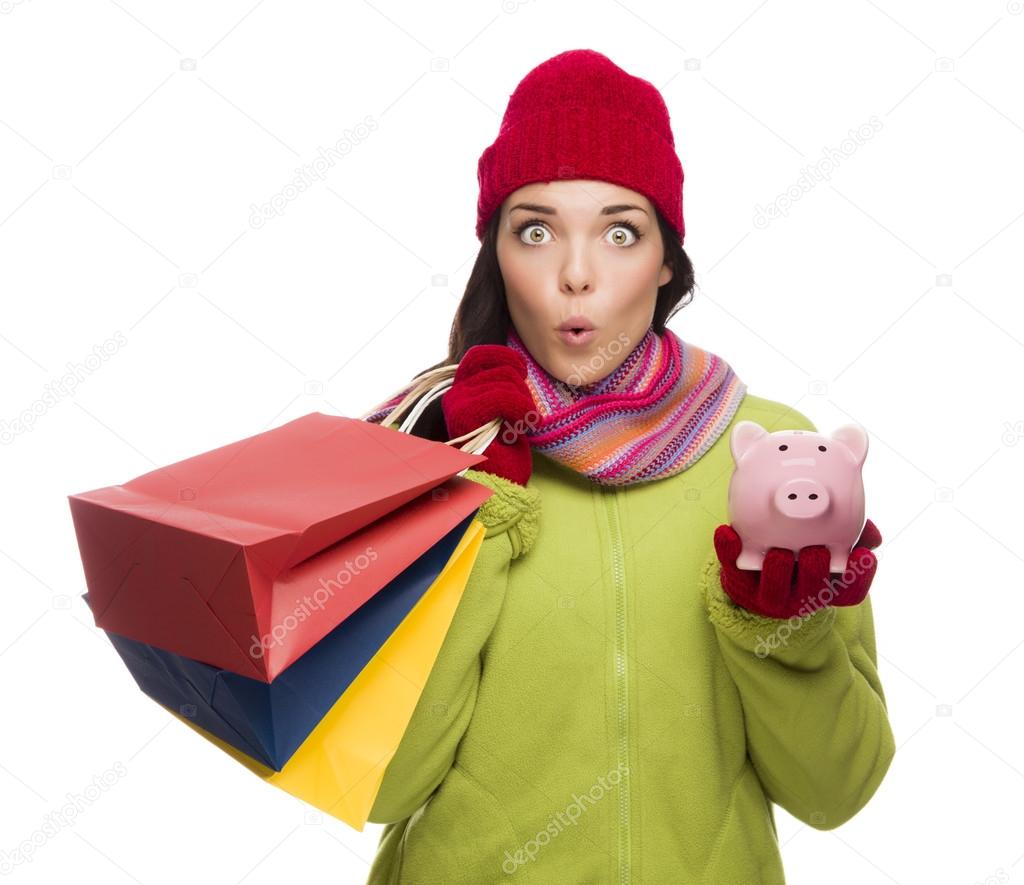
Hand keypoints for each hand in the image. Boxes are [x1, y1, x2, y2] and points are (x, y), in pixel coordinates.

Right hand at [441, 344, 534, 485]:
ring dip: (524, 401)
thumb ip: (503, 388)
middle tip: (524, 411)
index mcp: (463, 391)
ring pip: (504, 380)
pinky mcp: (465, 416)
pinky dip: (522, 408)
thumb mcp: (506, 413)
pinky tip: (524, 426)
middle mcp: (455, 395)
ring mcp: (458, 404)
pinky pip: (503, 395)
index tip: (522, 372)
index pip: (480, 356)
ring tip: (523, 423)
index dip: (505, 356)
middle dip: (520, 385)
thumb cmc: (506, 453)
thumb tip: (514, 365)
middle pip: (498, 366)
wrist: (500, 485)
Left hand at [712, 519, 881, 618]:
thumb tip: (872, 534)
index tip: (863, 556)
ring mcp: (768, 595)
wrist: (755, 571)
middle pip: (812, 594)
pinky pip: (732, 571)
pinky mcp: (739, 583)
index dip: (860, 578)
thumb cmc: (800, 552)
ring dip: (778, 572)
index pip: (851, 593)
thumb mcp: (828, 543)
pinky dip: (727, 551)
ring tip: (779, 552)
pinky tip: (727, 532)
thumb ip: (853, 535)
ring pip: (774, 594)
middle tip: (815, 551)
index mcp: (825, 588)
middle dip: (814, 574)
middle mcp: (800, 597)